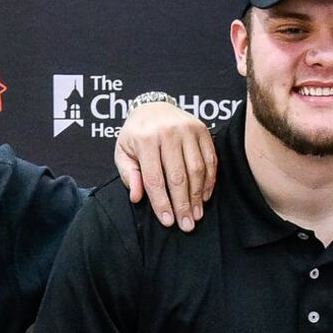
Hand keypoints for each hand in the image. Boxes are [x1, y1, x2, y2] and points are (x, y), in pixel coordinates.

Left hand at [114, 102, 215, 231]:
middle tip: (187, 225)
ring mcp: (188, 130)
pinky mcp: (202, 130)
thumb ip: (128, 174)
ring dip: (198, 196)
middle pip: (178, 176)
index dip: (162, 203)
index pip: (155, 178)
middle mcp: (168, 132)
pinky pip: (210, 160)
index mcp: (145, 138)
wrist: (154, 107)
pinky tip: (205, 197)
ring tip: (196, 215)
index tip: (168, 222)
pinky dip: (209, 181)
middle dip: (183, 204)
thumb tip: (137, 197)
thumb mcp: (123, 152)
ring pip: (196, 169)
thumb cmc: (136, 135)